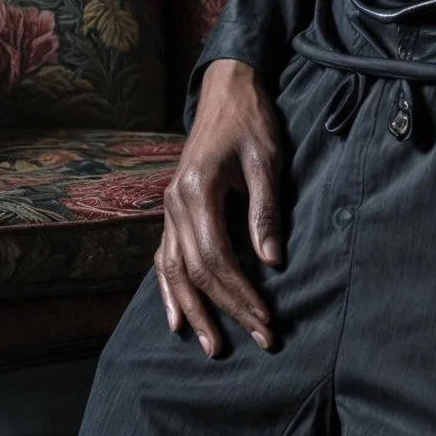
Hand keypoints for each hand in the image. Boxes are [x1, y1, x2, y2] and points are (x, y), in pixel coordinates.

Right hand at [155, 60, 288, 355]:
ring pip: (173, 271)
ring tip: (211, 346)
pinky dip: (169, 290)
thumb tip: (272, 264)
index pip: (215, 258)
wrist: (226, 90)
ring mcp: (169, 209)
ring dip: (193, 310)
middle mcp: (174, 205)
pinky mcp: (173, 211)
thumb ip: (265, 213)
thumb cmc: (250, 122)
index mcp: (196, 192)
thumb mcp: (266, 161)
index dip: (240, 293)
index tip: (266, 319)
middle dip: (225, 310)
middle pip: (194, 271)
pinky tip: (176, 319)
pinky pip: (164, 258)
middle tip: (257, 340)